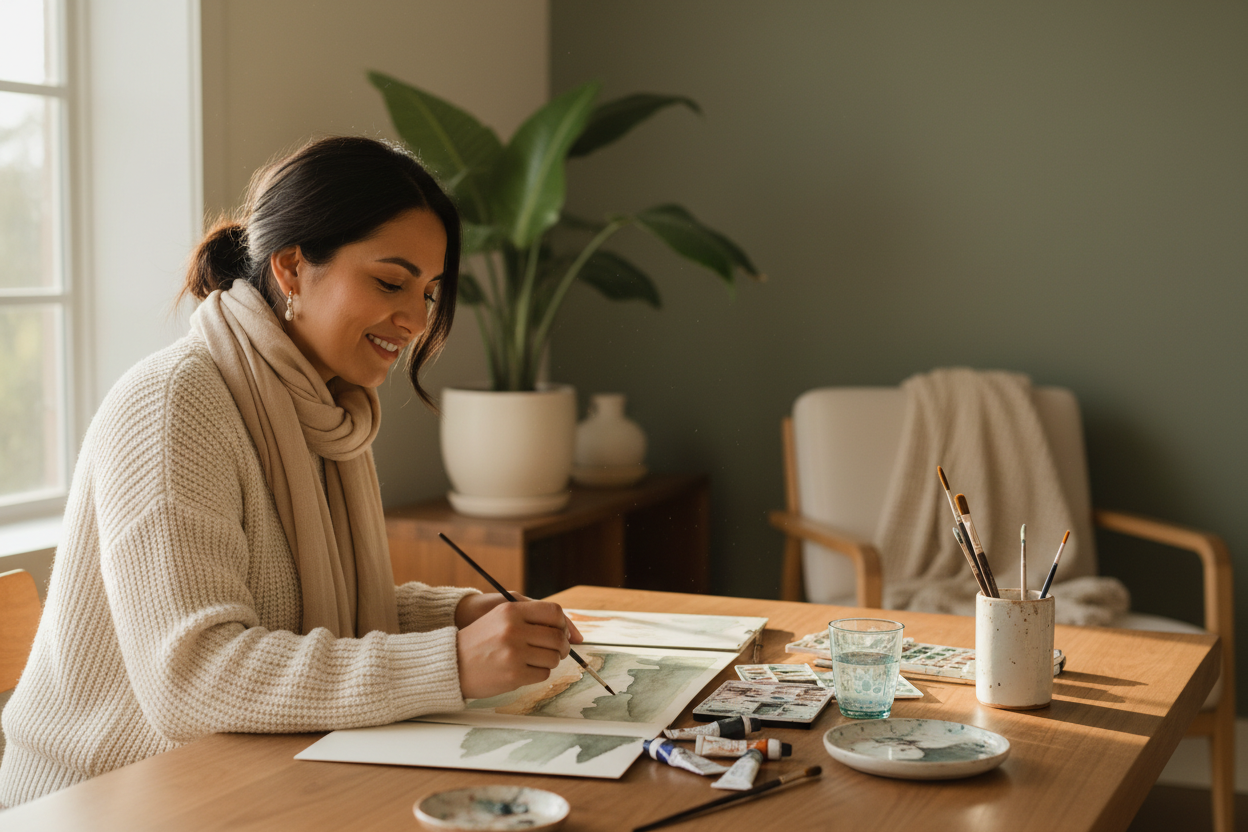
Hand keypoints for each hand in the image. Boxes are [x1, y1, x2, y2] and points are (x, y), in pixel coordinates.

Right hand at [456, 600, 580, 699]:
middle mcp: (513, 629)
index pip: (554, 612)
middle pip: (557, 637)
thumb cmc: (479, 641)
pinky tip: (525, 670)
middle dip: (562, 646)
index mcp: (511, 611)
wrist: (451, 664)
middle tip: (557, 651)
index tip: (561, 632)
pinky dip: (539, 673)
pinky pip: (543, 674)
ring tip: (536, 660)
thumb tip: (570, 631)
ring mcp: (514, 652)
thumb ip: (530, 618)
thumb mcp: (499, 618)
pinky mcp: (514, 674)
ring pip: (553, 657)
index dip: (563, 624)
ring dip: (550, 661)